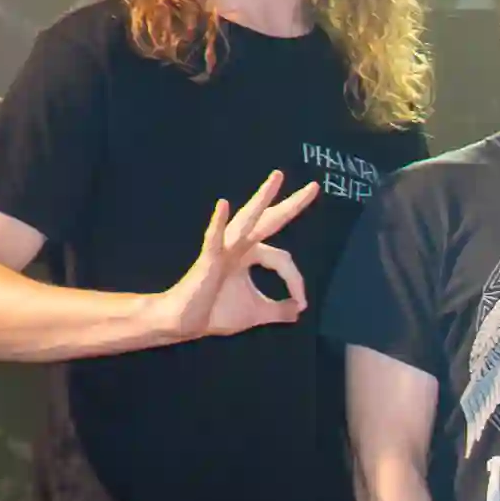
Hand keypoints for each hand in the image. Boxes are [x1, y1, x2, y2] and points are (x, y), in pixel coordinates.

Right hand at [157, 171, 320, 341]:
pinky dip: (218, 222)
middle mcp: (239, 246)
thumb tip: (299, 310)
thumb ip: (279, 310)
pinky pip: (214, 238)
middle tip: (314, 187)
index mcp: (250, 255)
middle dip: (292, 204)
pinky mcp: (208, 259)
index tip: (301, 303)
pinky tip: (223, 205)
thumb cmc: (215, 313)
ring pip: (246, 220)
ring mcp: (223, 249)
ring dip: (261, 198)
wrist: (185, 323)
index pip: (283, 260)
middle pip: (270, 221)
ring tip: (277, 177)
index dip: (296, 281)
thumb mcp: (256, 313)